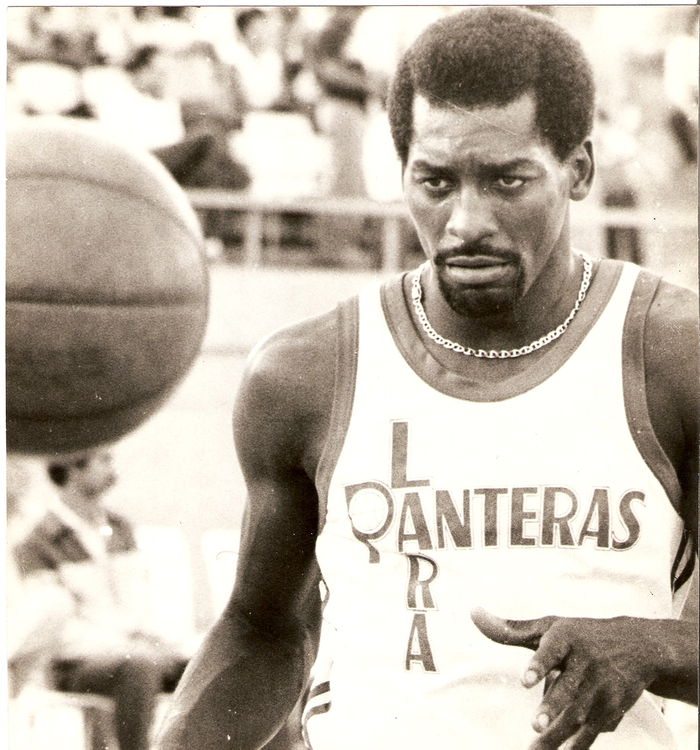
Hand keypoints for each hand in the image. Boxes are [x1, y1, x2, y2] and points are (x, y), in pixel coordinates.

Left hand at [470, 607, 674, 749]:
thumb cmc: (580, 635)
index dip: (539, 665)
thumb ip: (510, 628)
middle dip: (552, 707)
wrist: (638, 646)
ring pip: (579, 715)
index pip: (552, 650)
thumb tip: (473, 613)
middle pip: (568, 688)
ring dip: (559, 734)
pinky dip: (578, 745)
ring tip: (536, 747)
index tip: (525, 680)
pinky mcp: (611, 708)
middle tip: (534, 724)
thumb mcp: (549, 626)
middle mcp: (586, 662)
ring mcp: (601, 687)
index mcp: (567, 637)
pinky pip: (593, 731)